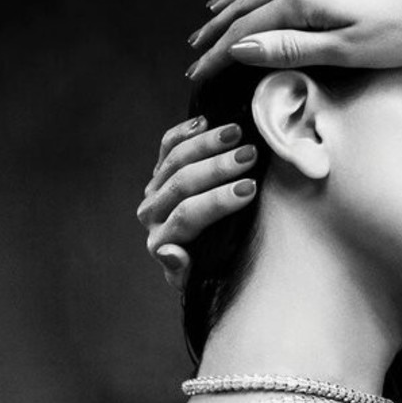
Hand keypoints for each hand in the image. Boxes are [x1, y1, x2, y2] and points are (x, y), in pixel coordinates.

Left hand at [135, 116, 257, 289]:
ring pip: (175, 160)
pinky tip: (207, 121)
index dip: (218, 201)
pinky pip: (168, 146)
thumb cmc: (206, 271)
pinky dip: (185, 132)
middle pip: (182, 183)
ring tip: (238, 134)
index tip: (249, 189)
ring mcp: (154, 190)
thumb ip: (184, 272)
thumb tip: (170, 251)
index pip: (188, 215)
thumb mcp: (199, 281)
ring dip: (208, 144)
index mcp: (161, 241)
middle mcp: (152, 214)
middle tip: (250, 156)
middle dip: (218, 168)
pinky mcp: (159, 172)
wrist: (196, 260)